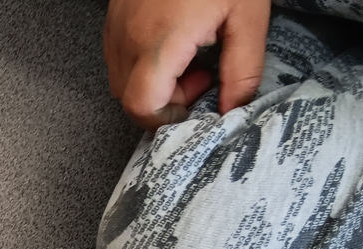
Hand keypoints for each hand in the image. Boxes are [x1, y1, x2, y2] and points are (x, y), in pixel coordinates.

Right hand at [103, 0, 270, 130]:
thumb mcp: (248, 16)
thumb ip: (242, 70)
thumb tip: (234, 110)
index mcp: (160, 41)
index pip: (141, 106)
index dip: (166, 118)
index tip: (196, 104)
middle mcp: (129, 38)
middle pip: (129, 98)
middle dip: (164, 100)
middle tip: (200, 76)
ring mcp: (116, 26)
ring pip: (121, 80)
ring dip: (153, 82)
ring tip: (188, 57)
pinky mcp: (115, 16)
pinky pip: (119, 56)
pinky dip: (143, 62)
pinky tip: (171, 41)